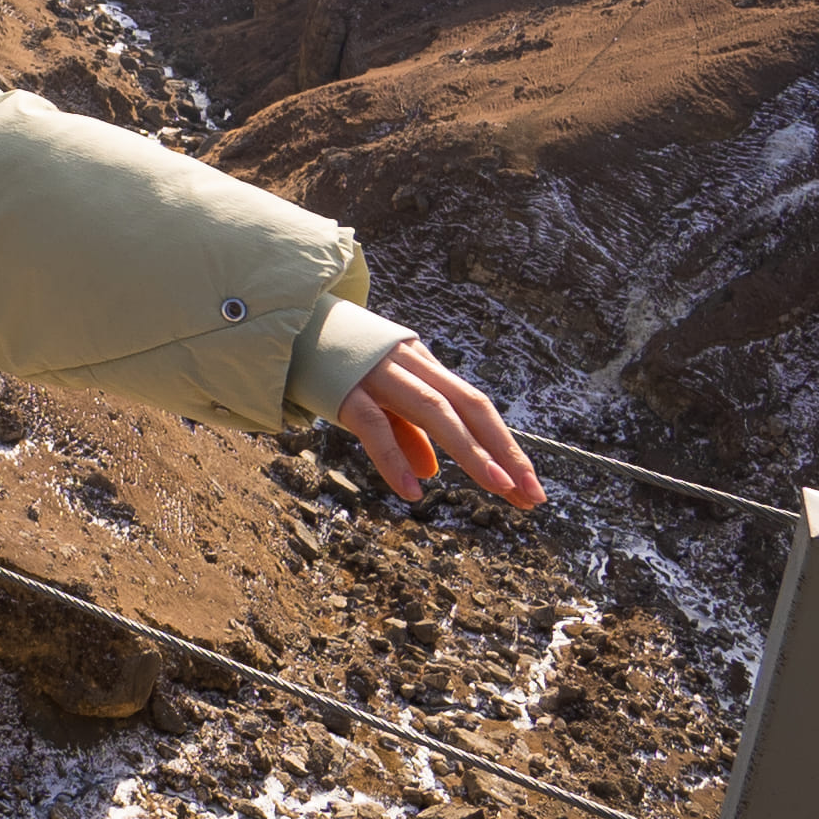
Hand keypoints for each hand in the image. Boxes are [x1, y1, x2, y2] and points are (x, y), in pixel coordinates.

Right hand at [336, 343, 543, 510]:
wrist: (287, 322)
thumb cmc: (340, 364)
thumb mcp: (381, 396)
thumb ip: (406, 432)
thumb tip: (429, 472)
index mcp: (424, 366)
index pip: (475, 406)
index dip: (506, 445)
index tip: (531, 486)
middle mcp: (409, 365)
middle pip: (467, 407)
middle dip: (503, 451)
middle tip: (531, 495)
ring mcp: (378, 375)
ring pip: (433, 410)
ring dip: (469, 450)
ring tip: (497, 487)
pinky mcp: (344, 388)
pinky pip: (375, 426)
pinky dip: (393, 459)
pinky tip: (412, 490)